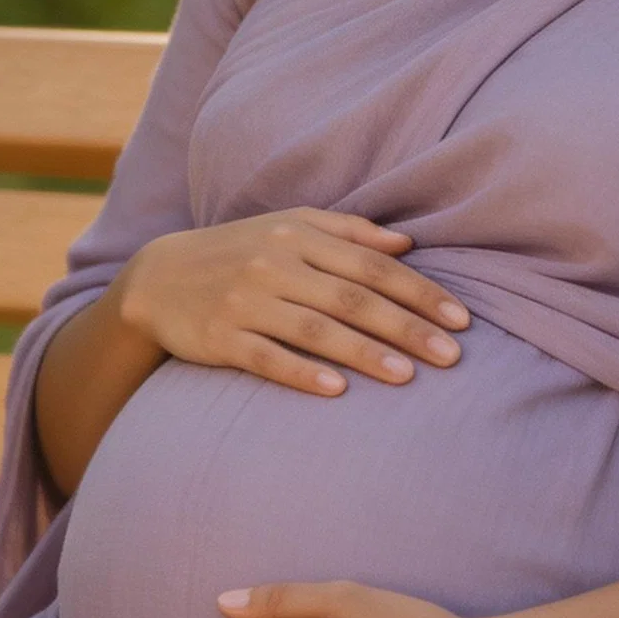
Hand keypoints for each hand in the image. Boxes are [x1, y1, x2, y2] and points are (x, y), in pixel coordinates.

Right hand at [115, 209, 468, 397]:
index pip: (373, 264)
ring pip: (316, 328)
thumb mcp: (288, 227)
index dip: (419, 292)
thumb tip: (409, 242)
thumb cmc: (239, 251)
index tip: (461, 319)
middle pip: (353, 297)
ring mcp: (247, 301)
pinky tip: (337, 390)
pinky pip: (267, 357)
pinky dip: (302, 372)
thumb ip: (349, 232)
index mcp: (299, 235)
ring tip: (407, 376)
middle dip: (406, 327)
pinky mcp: (221, 337)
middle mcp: (275, 264)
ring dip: (364, 353)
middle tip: (452, 355)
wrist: (157, 278)